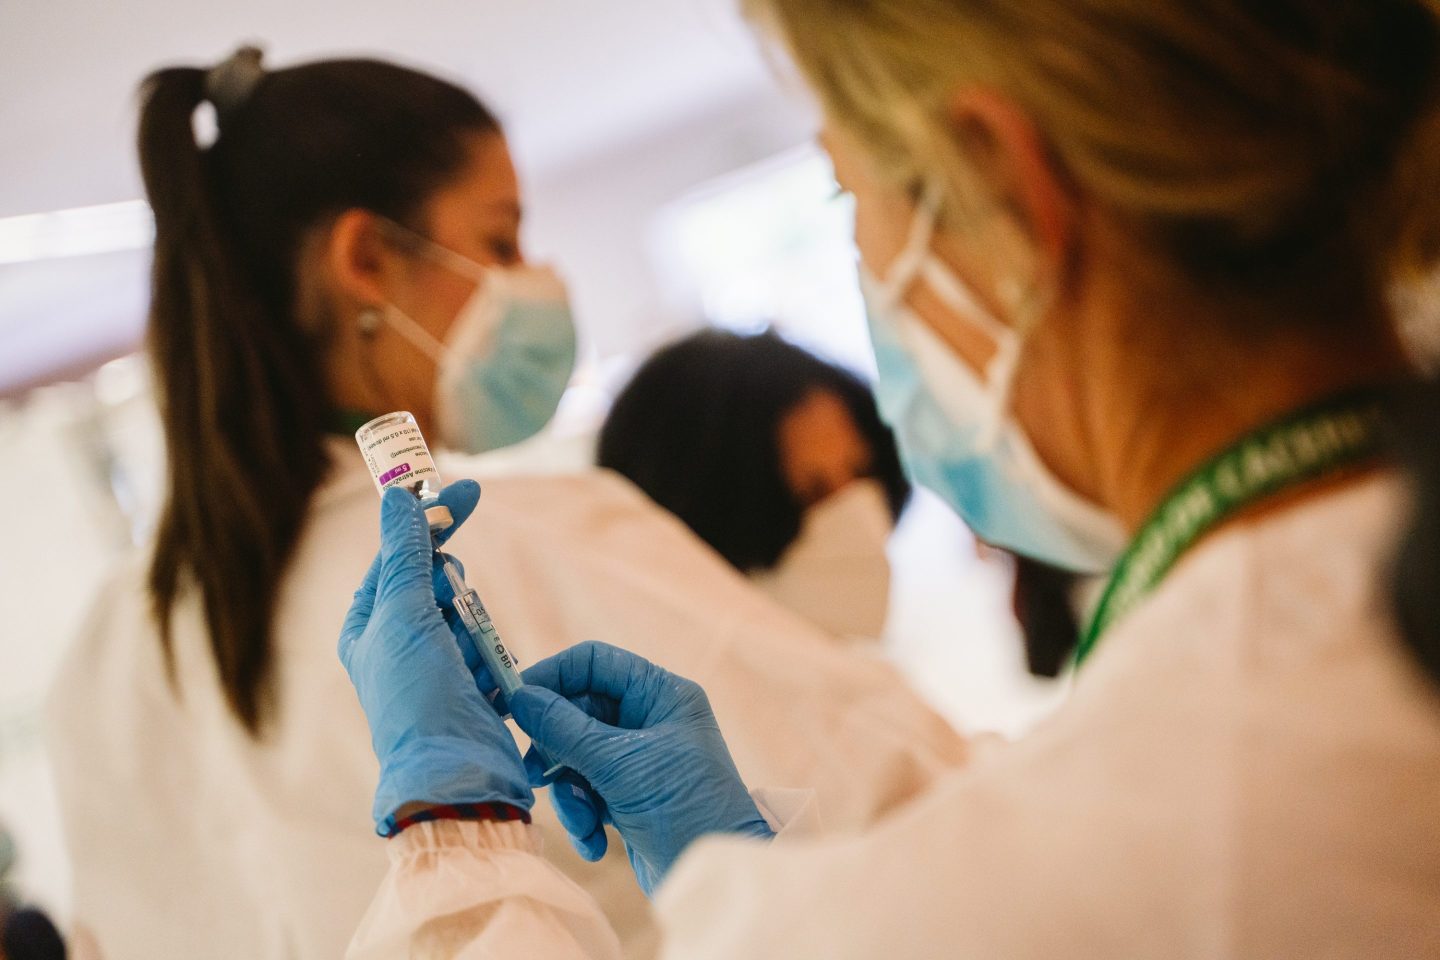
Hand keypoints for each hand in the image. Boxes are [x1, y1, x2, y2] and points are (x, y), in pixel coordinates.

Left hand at [339, 482, 531, 833]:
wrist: (455, 772)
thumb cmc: (416, 696)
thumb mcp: (405, 614)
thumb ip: (407, 553)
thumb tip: (399, 495)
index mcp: (367, 626)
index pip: (398, 554)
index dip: (430, 520)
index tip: (469, 490)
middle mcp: (396, 643)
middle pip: (436, 582)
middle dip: (454, 591)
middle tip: (456, 607)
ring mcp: (435, 665)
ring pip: (467, 613)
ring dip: (474, 629)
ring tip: (466, 663)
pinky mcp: (470, 684)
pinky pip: (489, 646)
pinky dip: (492, 656)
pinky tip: (485, 683)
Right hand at [508, 642, 772, 895]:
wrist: (712, 878)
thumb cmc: (682, 807)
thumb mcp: (620, 765)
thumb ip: (565, 729)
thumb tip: (520, 697)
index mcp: (661, 694)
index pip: (595, 663)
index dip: (551, 676)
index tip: (512, 701)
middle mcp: (651, 720)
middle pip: (578, 712)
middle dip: (556, 748)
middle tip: (534, 774)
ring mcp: (639, 760)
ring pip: (577, 757)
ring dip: (570, 792)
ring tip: (581, 819)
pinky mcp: (630, 797)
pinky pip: (588, 792)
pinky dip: (584, 817)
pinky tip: (596, 842)